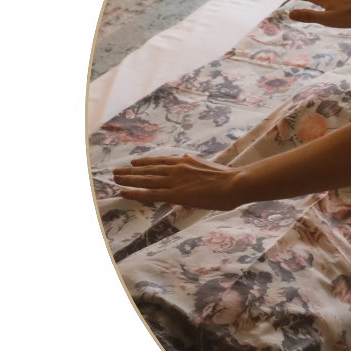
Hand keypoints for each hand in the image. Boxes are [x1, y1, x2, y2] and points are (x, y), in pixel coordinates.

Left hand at [112, 154, 245, 210]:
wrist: (234, 183)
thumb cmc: (228, 178)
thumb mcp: (208, 166)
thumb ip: (194, 162)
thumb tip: (184, 157)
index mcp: (186, 162)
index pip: (161, 161)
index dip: (146, 162)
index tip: (134, 162)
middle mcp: (177, 169)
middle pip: (149, 169)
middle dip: (132, 170)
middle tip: (117, 171)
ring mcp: (175, 181)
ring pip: (145, 180)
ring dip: (128, 179)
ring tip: (115, 178)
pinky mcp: (175, 194)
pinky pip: (150, 193)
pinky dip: (135, 192)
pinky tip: (123, 192)